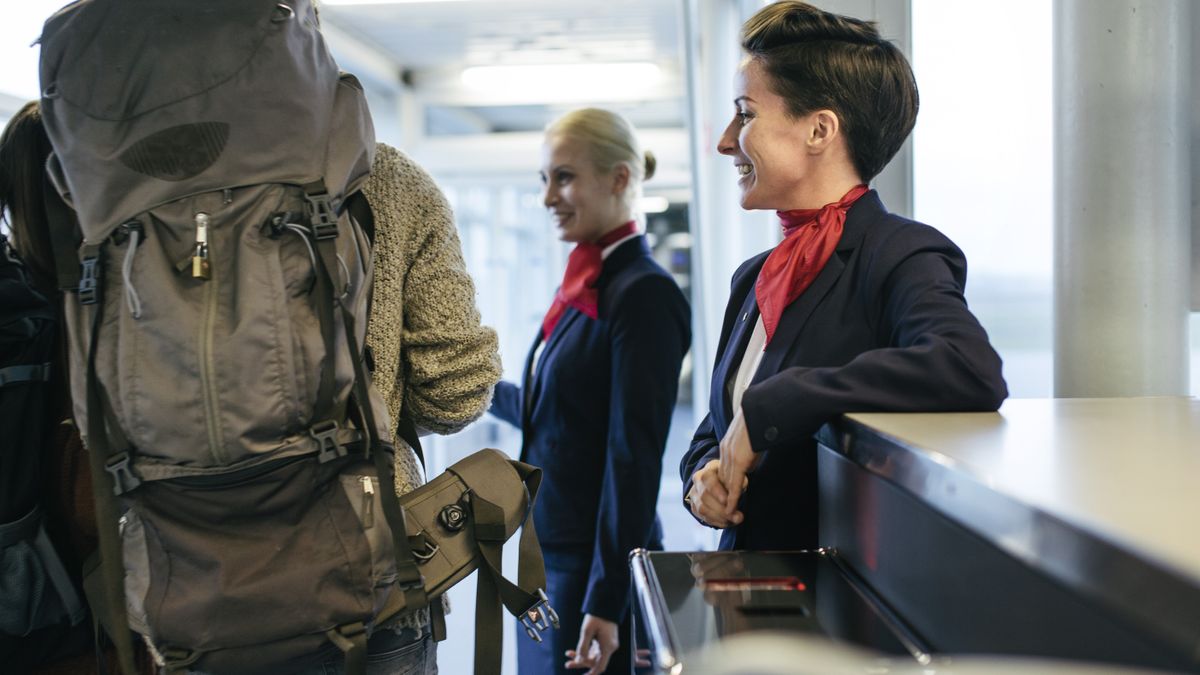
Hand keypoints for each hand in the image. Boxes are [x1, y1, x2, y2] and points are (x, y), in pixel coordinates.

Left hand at [565, 614, 618, 673]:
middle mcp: (610, 647)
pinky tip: (574, 650)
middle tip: (567, 664)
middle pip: (595, 661)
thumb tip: (579, 659)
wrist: (605, 604)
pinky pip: (594, 649)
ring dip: (581, 656)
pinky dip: (585, 650)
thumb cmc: (596, 616)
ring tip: (568, 654)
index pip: (601, 667)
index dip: (592, 674)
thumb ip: (583, 646)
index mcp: (608, 646)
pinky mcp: (605, 640)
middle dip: (581, 663)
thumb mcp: (586, 631)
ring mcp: (608, 644)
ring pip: (593, 656)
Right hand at [686, 459, 744, 527]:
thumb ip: (738, 481)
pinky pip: (703, 517)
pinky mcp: (694, 507)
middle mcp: (697, 483)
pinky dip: (716, 522)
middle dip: (722, 509)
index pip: (708, 480)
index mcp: (707, 472)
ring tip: (734, 521)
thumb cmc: (729, 479)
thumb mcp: (735, 476)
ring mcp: (694, 495)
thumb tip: (742, 487)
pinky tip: (727, 523)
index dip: (717, 491)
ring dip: (719, 518)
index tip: (728, 501)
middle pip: (704, 497)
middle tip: (738, 517)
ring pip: (702, 509)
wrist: (718, 484)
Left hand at [717, 407, 761, 521]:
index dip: (726, 483)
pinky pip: (734, 486)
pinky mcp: (739, 463)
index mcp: (727, 445)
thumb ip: (748, 451)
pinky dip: (733, 499)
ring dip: (729, 500)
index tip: (727, 494)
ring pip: (727, 485)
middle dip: (724, 495)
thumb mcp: (750, 437)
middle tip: (727, 509)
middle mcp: (725, 452)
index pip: (724, 469)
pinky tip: (732, 509)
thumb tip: (750, 461)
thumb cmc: (760, 419)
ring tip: (730, 514)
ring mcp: (730, 458)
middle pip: (723, 479)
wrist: (759, 410)